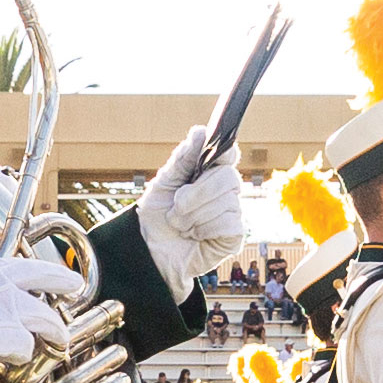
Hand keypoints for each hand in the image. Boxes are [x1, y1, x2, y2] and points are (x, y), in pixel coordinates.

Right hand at [0, 252, 90, 382]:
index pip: (13, 264)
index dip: (35, 269)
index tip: (47, 272)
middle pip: (42, 276)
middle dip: (62, 280)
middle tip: (74, 286)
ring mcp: (3, 307)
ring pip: (44, 316)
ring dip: (53, 330)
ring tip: (58, 341)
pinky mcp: (7, 335)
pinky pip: (27, 346)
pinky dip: (23, 356)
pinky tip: (13, 362)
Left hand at [139, 132, 248, 289]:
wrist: (149, 250)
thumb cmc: (157, 214)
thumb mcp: (164, 181)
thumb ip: (183, 158)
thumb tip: (200, 132)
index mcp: (210, 172)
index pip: (228, 153)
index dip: (223, 152)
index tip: (210, 155)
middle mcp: (226, 190)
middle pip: (228, 177)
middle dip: (196, 193)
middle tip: (177, 206)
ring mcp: (232, 212)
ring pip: (226, 202)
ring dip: (194, 215)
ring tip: (181, 225)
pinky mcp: (234, 236)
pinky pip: (229, 224)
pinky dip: (204, 230)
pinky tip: (195, 236)